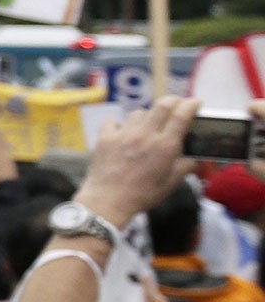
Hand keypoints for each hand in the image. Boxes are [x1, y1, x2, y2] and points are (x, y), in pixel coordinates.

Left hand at [77, 95, 198, 224]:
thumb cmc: (142, 195)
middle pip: (162, 105)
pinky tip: (123, 134)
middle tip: (177, 105)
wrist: (108, 201)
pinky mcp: (105, 138)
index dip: (191, 105)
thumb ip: (186, 167)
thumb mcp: (170, 183)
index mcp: (164, 146)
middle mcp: (145, 135)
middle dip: (173, 101)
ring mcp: (123, 134)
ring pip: (139, 113)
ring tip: (149, 126)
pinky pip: (114, 122)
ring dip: (147, 116)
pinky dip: (120, 125)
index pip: (181, 115)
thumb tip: (196, 159)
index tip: (196, 103)